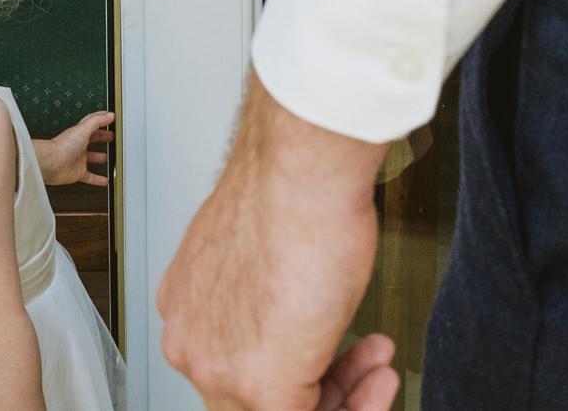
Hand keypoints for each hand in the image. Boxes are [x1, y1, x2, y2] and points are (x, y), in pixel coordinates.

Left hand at [35, 110, 114, 185]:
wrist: (52, 164)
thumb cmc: (62, 146)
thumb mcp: (82, 129)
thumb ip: (96, 121)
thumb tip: (109, 115)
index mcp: (79, 133)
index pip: (92, 123)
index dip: (101, 120)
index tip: (110, 118)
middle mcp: (78, 146)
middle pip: (92, 139)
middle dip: (102, 137)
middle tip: (111, 136)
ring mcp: (78, 160)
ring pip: (91, 157)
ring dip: (99, 157)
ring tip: (108, 157)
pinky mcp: (77, 173)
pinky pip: (89, 177)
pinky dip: (97, 179)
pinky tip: (104, 181)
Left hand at [159, 73, 388, 410]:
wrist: (302, 178)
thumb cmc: (293, 195)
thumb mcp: (269, 255)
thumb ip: (266, 298)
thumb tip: (293, 315)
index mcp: (187, 306)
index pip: (236, 362)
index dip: (297, 360)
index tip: (332, 352)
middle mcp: (191, 341)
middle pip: (254, 397)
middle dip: (325, 384)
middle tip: (365, 364)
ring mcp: (219, 368)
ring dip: (346, 398)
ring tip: (380, 365)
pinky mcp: (260, 387)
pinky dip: (356, 407)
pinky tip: (377, 376)